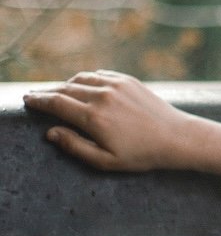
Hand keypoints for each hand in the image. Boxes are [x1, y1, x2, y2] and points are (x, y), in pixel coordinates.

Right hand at [23, 70, 198, 171]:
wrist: (178, 138)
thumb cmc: (143, 154)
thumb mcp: (107, 160)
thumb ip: (75, 147)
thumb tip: (51, 132)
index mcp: (93, 117)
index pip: (56, 103)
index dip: (38, 101)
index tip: (28, 100)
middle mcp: (102, 96)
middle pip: (65, 89)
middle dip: (47, 92)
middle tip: (36, 96)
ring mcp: (116, 85)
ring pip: (81, 79)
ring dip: (66, 84)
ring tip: (59, 92)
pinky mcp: (129, 80)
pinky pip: (100, 75)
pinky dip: (87, 79)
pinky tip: (84, 85)